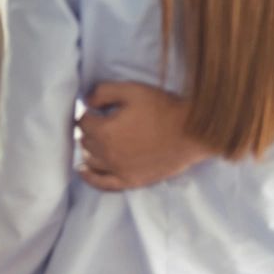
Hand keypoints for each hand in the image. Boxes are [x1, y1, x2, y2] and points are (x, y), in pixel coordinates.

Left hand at [76, 82, 210, 190]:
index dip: (87, 112)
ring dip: (89, 148)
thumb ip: (103, 92)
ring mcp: (118, 170)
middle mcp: (107, 153)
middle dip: (88, 129)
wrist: (190, 132)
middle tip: (97, 121)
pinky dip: (90, 177)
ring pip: (90, 160)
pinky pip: (102, 183)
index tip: (94, 108)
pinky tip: (83, 169)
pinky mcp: (130, 180)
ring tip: (95, 139)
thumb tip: (87, 101)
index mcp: (105, 131)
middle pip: (85, 140)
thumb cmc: (162, 108)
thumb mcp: (131, 90)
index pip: (82, 121)